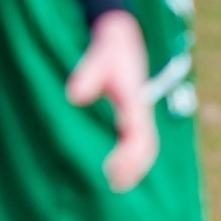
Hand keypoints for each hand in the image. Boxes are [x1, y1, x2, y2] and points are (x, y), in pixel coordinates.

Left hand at [65, 11, 156, 192]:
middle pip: (146, 144)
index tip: (113, 168)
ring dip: (135, 166)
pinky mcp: (133, 114)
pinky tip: (116, 171)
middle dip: (133, 165)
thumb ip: (87, 73)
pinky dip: (132, 158)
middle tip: (113, 182)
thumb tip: (73, 96)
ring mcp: (139, 113)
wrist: (121, 37)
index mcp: (135, 98)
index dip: (129, 153)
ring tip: (116, 184)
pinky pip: (138, 141)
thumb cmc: (108, 49)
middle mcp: (140, 109)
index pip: (138, 131)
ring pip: (145, 145)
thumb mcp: (98, 55)